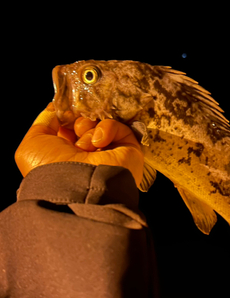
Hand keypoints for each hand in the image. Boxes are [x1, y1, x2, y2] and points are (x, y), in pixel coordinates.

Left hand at [15, 103, 143, 186]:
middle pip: (85, 123)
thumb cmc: (50, 168)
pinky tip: (98, 143)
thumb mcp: (33, 143)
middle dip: (78, 122)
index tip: (62, 112)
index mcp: (65, 155)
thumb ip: (43, 122)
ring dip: (88, 130)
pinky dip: (106, 130)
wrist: (76, 188)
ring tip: (85, 145)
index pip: (68, 127)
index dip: (65, 117)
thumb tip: (56, 109)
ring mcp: (108, 154)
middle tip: (74, 130)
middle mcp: (87, 155)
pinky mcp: (128, 151)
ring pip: (99, 124)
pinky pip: (118, 127)